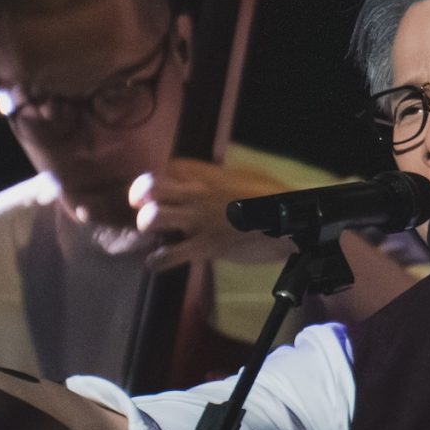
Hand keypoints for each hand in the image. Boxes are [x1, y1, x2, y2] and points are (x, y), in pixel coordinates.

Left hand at [131, 158, 290, 272]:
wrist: (291, 224)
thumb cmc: (270, 198)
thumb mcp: (241, 177)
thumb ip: (216, 178)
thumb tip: (203, 180)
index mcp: (206, 173)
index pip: (166, 167)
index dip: (157, 178)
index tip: (158, 189)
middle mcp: (196, 192)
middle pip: (148, 186)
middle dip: (138, 198)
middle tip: (142, 209)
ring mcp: (199, 220)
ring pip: (152, 218)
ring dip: (147, 228)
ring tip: (154, 234)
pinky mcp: (206, 246)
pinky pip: (169, 255)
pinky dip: (157, 261)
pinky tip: (155, 263)